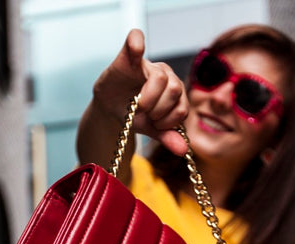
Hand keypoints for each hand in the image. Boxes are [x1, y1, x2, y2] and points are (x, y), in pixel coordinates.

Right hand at [94, 29, 188, 154]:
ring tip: (138, 105)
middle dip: (160, 111)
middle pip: (176, 90)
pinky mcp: (128, 56)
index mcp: (175, 90)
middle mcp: (166, 73)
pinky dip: (137, 43)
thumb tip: (184, 151)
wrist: (111, 109)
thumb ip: (168, 136)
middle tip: (146, 114)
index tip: (155, 125)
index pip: (183, 107)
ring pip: (162, 78)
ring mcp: (148, 63)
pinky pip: (135, 40)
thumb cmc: (134, 115)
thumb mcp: (152, 129)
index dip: (170, 121)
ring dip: (149, 99)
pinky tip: (136, 47)